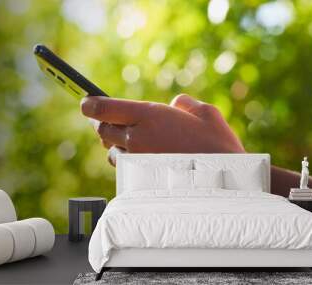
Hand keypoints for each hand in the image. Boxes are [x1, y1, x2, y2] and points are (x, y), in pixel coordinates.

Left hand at [81, 94, 244, 164]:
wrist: (225, 181)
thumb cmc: (217, 144)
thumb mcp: (205, 112)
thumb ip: (184, 103)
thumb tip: (174, 105)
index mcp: (148, 116)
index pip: (102, 108)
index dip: (89, 105)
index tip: (86, 103)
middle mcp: (137, 138)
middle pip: (102, 130)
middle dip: (102, 123)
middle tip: (109, 120)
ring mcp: (137, 161)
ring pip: (112, 151)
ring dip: (117, 144)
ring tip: (134, 142)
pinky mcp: (141, 179)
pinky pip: (125, 168)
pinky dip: (128, 161)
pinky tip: (145, 160)